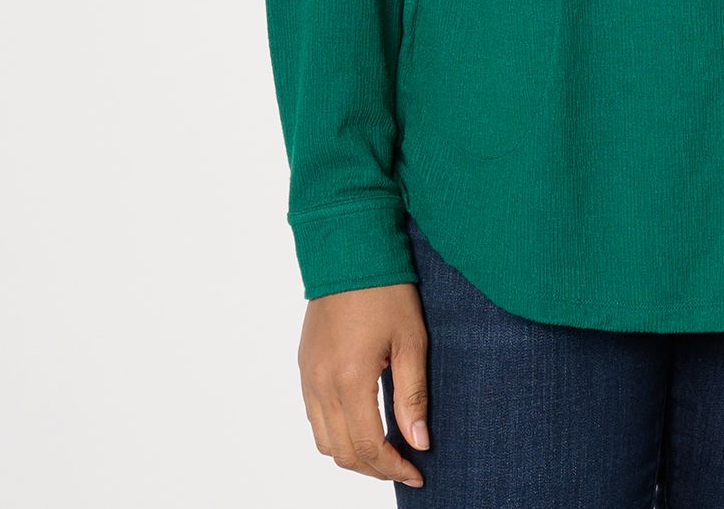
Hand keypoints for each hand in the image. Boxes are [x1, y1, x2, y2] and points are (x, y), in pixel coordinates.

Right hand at [298, 283, 430, 488]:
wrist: (349, 251)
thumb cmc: (386, 291)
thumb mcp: (411, 341)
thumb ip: (412, 396)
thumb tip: (419, 442)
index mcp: (349, 380)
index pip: (368, 446)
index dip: (393, 468)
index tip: (417, 473)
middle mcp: (320, 384)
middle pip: (342, 452)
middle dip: (374, 469)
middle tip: (404, 466)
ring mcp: (307, 376)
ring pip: (323, 440)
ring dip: (352, 454)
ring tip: (385, 451)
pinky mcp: (304, 366)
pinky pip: (314, 416)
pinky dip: (336, 432)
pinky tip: (361, 423)